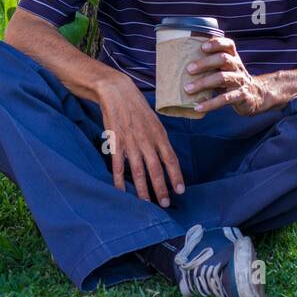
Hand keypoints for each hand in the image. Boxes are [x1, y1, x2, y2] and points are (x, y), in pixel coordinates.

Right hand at [96, 75, 185, 206]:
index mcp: (160, 135)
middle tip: (165, 204)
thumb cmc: (138, 107)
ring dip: (143, 190)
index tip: (180, 191)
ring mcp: (131, 143)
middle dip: (161, 189)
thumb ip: (160, 139)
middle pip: (156, 170)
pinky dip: (119, 180)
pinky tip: (121, 192)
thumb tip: (166, 156)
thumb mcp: (155, 121)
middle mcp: (147, 141)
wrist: (117, 92)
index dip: (176, 176)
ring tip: (147, 204)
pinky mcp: (116, 143)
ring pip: (138, 172)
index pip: (171, 160)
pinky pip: (118, 166)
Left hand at [185, 35, 284, 115]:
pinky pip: (224, 99)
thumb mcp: (226, 68)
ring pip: (222, 78)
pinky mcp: (240, 96)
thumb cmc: (233, 80)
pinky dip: (210, 104)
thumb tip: (182, 61)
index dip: (216, 44)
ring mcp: (240, 81)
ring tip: (188, 89)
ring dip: (203, 83)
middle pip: (223, 59)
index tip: (202, 47)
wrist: (256, 95)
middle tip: (189, 69)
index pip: (228, 45)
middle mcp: (237, 67)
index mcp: (233, 58)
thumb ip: (211, 63)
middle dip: (205, 63)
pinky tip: (198, 107)